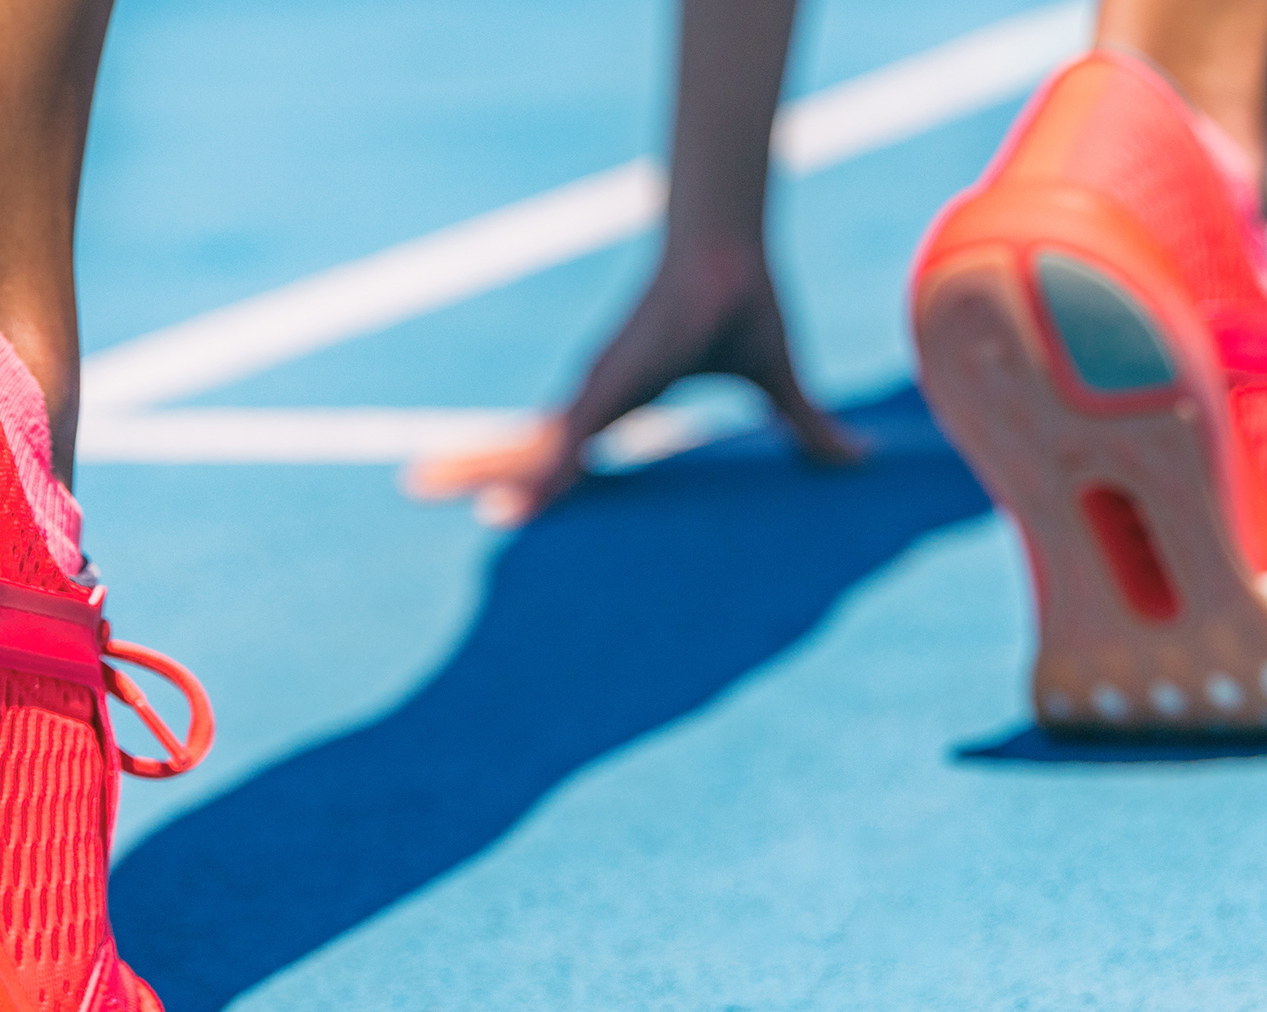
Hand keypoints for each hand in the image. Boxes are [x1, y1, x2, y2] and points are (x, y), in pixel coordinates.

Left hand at [403, 244, 865, 525]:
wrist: (732, 248)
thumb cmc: (744, 305)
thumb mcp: (777, 386)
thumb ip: (804, 430)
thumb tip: (854, 461)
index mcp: (619, 403)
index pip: (563, 451)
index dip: (529, 478)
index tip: (489, 508)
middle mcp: (594, 397)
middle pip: (522, 443)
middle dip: (468, 464)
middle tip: (412, 484)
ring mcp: (595, 390)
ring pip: (528, 445)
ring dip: (480, 469)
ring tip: (422, 485)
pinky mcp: (610, 386)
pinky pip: (567, 445)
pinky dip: (537, 477)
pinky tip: (508, 505)